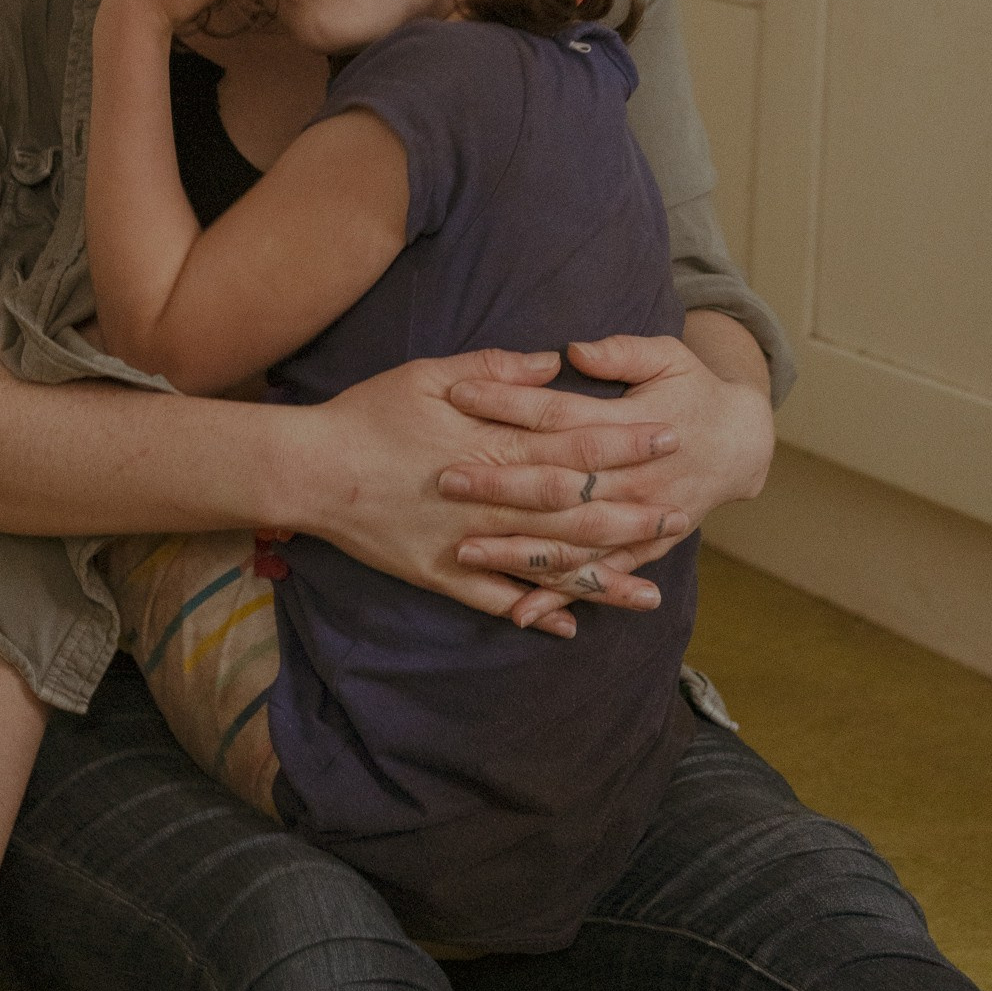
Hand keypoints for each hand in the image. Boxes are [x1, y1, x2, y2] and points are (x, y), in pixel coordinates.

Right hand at [297, 350, 693, 638]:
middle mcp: (491, 499)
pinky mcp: (441, 573)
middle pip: (576, 508)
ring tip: (648, 592)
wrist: (309, 470)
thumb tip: (553, 364)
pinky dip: (533, 612)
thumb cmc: (369, 412)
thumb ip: (496, 371)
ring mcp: (468, 542)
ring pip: (546, 564)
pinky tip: (568, 626)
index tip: (669, 438)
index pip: (576, 443)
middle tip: (682, 515)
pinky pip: (496, 600)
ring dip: (600, 577)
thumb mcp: (430, 373)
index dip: (626, 443)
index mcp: (494, 445)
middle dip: (632, 514)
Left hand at [438, 328, 775, 627]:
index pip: (558, 414)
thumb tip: (575, 351)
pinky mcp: (644, 549)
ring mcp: (639, 520)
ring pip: (571, 541)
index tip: (458, 393)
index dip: (508, 402)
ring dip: (517, 550)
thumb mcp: (667, 356)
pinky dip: (561, 596)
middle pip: (557, 484)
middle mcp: (634, 479)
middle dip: (498, 484)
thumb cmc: (693, 391)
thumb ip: (622, 352)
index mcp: (632, 424)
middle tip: (445, 480)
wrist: (740, 444)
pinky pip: (596, 576)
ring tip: (463, 551)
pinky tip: (521, 613)